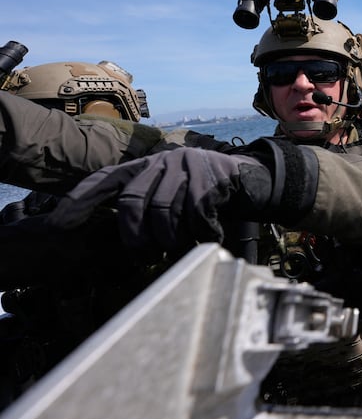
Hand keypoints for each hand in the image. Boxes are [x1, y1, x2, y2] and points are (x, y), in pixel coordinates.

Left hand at [46, 147, 272, 253]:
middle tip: (144, 256)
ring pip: (164, 213)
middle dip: (134, 237)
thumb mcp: (169, 192)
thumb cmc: (202, 194)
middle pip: (132, 202)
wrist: (247, 178)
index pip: (104, 180)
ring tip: (180, 248)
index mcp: (144, 166)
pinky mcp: (210, 178)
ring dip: (172, 239)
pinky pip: (196, 216)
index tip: (58, 225)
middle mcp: (160, 162)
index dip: (79, 201)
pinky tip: (208, 236)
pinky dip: (201, 234)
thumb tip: (119, 242)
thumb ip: (144, 205)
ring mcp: (186, 167)